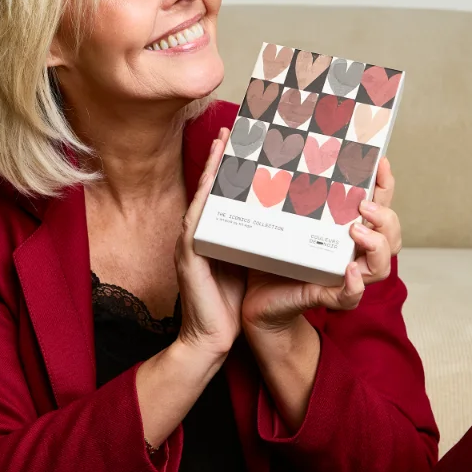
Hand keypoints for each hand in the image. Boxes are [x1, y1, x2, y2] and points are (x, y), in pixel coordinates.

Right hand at [176, 127, 245, 357]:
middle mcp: (199, 235)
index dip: (228, 169)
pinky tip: (211, 181)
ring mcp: (190, 244)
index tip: (241, 143)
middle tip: (229, 131)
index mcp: (214, 236)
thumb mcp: (249, 267)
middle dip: (217, 160)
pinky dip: (203, 199)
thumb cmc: (229, 306)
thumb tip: (282, 221)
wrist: (211, 340)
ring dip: (209, 172)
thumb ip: (258, 244)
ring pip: (202, 199)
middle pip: (209, 191)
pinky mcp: (189, 257)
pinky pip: (196, 221)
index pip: (222, 196)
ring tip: (220, 145)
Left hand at [241, 157, 401, 332]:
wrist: (256, 299)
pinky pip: (351, 296)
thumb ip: (287, 195)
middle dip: (386, 217)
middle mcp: (352, 254)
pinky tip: (348, 269)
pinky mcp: (327, 297)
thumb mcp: (281, 221)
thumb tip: (281, 150)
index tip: (380, 162)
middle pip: (391, 237)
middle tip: (364, 203)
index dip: (385, 186)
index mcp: (346, 233)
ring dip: (376, 246)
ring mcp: (343, 278)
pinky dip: (354, 284)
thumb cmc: (271, 258)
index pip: (379, 208)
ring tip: (356, 230)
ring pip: (380, 268)